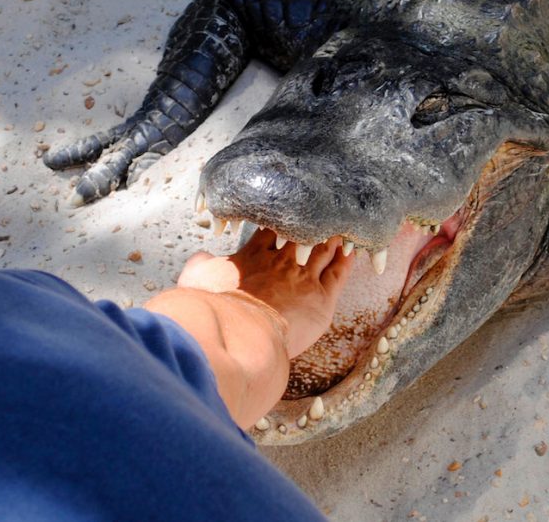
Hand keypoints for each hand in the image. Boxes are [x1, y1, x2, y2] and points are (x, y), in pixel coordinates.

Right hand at [178, 229, 351, 356]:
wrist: (240, 334)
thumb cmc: (215, 309)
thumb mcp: (195, 279)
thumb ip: (199, 263)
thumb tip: (201, 256)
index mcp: (255, 254)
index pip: (272, 229)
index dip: (280, 222)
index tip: (286, 216)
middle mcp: (283, 260)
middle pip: (303, 234)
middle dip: (311, 224)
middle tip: (320, 214)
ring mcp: (304, 277)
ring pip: (324, 250)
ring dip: (332, 239)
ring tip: (341, 229)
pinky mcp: (321, 298)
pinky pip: (339, 273)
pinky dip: (347, 260)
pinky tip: (353, 251)